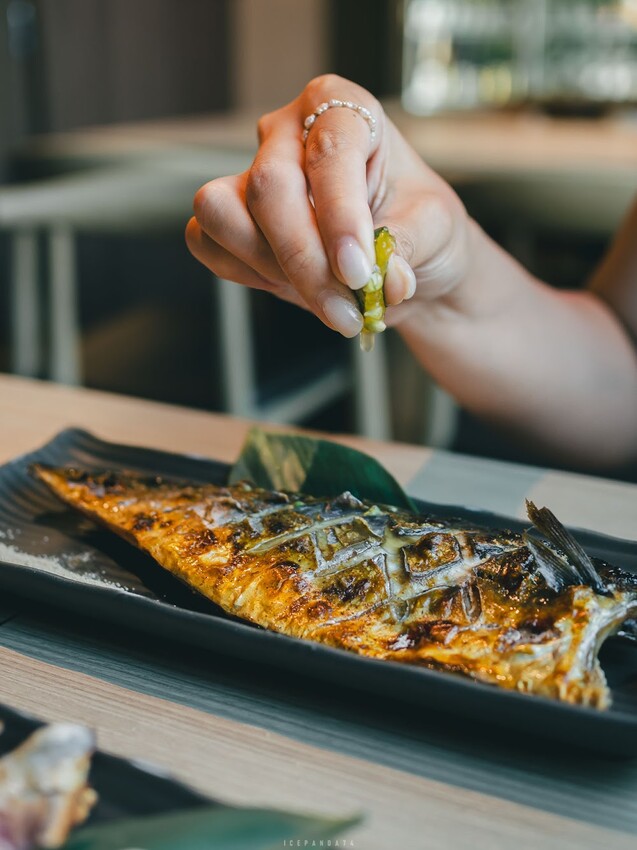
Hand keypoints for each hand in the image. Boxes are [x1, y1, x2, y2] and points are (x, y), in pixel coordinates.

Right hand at [186, 74, 469, 337]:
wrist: (400, 263)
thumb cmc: (419, 228)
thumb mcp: (437, 230)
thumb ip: (410, 247)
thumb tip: (386, 279)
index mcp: (345, 110)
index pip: (329, 152)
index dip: (339, 217)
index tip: (358, 272)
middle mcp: (290, 132)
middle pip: (269, 187)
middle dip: (305, 261)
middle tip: (345, 311)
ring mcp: (251, 172)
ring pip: (223, 212)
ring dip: (270, 268)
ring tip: (325, 300)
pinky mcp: (229, 216)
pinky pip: (207, 241)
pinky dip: (245, 275)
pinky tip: (291, 289)